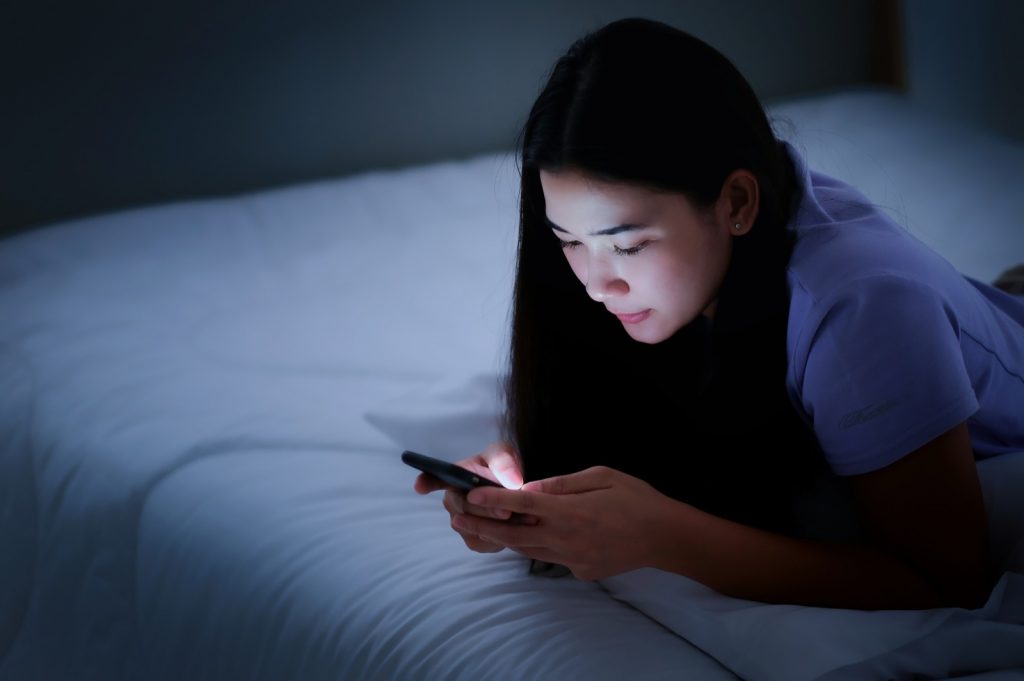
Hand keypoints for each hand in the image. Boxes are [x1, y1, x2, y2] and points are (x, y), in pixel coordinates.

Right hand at [413, 441, 524, 552]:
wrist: (515, 493)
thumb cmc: (502, 468)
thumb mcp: (504, 455)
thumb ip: (505, 463)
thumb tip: (511, 481)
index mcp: (452, 476)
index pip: (433, 479)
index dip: (425, 482)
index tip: (420, 486)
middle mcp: (452, 501)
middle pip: (463, 508)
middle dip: (485, 510)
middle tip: (506, 512)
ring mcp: (460, 523)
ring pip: (475, 528)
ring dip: (498, 526)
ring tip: (525, 519)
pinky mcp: (473, 540)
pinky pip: (486, 543)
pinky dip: (504, 538)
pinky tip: (520, 529)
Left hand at [452, 466, 676, 580]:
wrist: (665, 537)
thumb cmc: (636, 499)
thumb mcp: (601, 476)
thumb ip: (562, 483)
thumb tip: (530, 487)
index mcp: (570, 512)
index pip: (521, 504)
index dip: (492, 500)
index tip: (469, 495)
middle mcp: (566, 539)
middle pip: (513, 536)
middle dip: (482, 527)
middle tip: (457, 520)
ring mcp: (572, 560)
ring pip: (527, 550)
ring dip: (502, 539)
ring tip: (478, 528)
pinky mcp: (581, 571)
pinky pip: (550, 556)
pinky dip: (534, 545)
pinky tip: (526, 535)